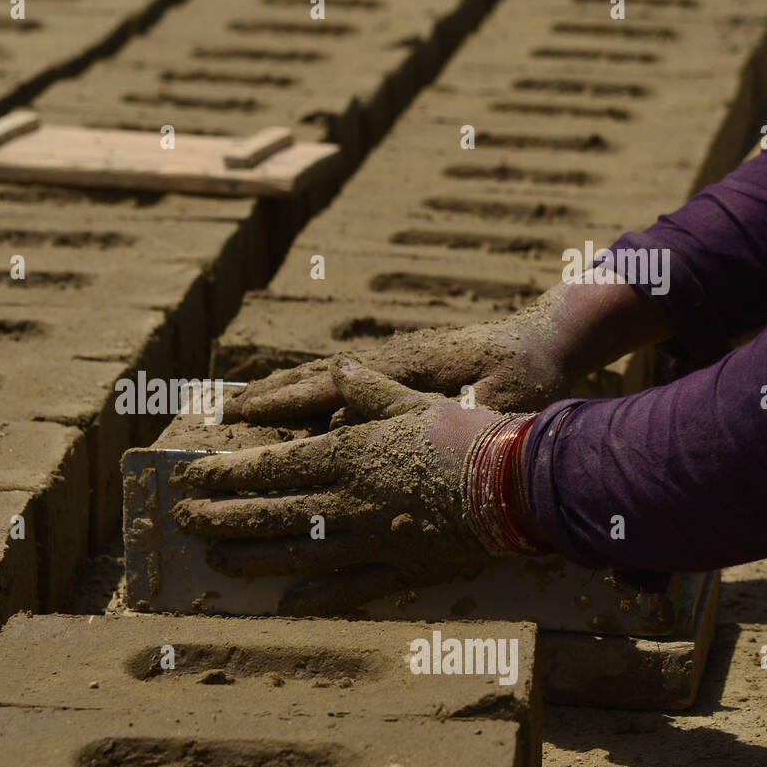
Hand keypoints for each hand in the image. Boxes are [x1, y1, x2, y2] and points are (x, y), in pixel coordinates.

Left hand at [173, 357, 510, 614]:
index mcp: (350, 454)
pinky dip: (315, 598)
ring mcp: (373, 540)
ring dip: (252, 558)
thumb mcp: (412, 396)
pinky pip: (350, 588)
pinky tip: (284, 603)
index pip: (271, 467)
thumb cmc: (468, 430)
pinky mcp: (403, 569)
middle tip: (183, 521)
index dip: (225, 474)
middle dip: (221, 517)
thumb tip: (331, 370)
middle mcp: (351, 500)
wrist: (521, 483)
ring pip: (299, 553)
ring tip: (215, 562)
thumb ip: (365, 388)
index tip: (190, 477)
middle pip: (272, 512)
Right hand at [224, 275, 669, 423]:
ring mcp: (389, 367)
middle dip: (265, 397)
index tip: (242, 414)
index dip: (284, 402)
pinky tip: (289, 414)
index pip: (330, 386)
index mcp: (406, 371)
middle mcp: (388, 365)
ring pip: (320, 379)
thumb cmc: (526, 378)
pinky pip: (339, 385)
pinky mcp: (396, 373)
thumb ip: (442, 415)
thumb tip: (402, 427)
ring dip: (278, 394)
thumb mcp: (494, 401)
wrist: (547, 339)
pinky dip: (305, 395)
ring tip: (237, 410)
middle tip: (219, 415)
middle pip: (312, 378)